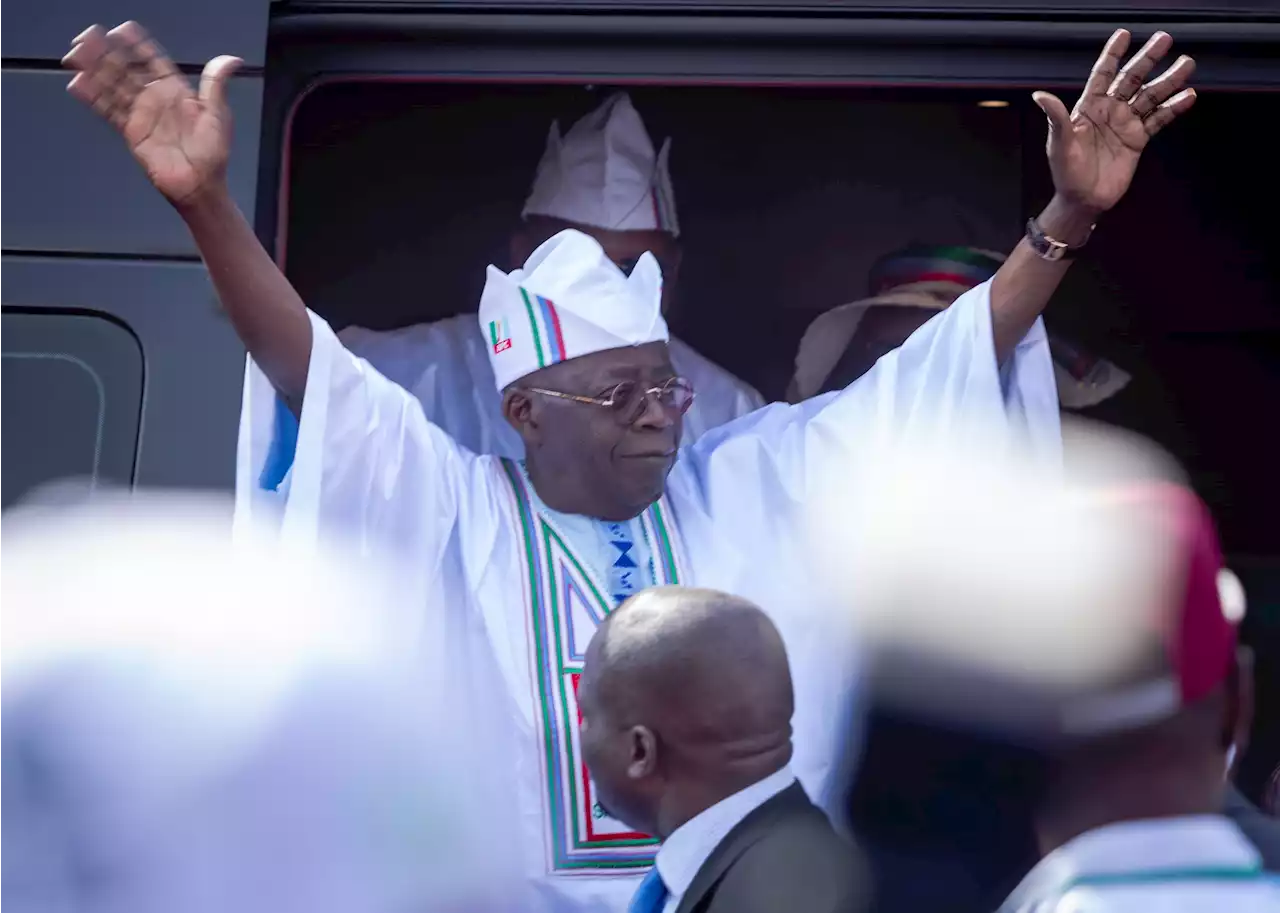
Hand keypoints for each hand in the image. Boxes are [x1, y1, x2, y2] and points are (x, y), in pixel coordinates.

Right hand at [62, 21, 241, 208]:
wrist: (200, 186)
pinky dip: (94, 98)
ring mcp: (142, 115)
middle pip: (127, 70)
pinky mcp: (131, 133)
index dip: (138, 46)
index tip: (123, 30)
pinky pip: (109, 111)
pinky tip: (79, 83)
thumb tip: (233, 59)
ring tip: (77, 53)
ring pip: (113, 86)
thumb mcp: (218, 114)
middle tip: (88, 36)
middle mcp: (156, 100)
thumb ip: (216, 84)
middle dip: (107, 53)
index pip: (153, 62)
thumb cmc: (213, 153)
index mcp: (177, 92)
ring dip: (95, 69)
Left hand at [1034, 29, 1195, 218]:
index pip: (1102, 75)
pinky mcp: (1138, 139)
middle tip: (1165, 39)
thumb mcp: (1059, 144)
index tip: (1124, 34)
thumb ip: (1055, 118)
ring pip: (1150, 96)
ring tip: (1186, 65)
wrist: (1083, 201)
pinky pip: (1158, 119)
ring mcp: (1125, 124)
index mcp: (1088, 108)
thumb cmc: (1065, 173)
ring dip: (1168, 81)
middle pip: (1131, 79)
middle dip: (1148, 59)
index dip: (1112, 54)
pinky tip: (1188, 97)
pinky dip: (1173, 108)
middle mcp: (1109, 111)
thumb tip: (1039, 95)